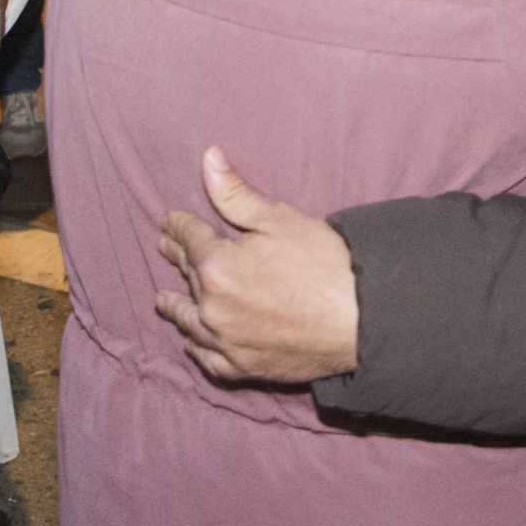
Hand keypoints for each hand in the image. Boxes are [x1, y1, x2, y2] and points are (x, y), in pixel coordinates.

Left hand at [153, 148, 360, 385]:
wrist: (361, 319)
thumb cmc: (324, 264)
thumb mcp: (279, 219)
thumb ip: (235, 194)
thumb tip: (208, 158)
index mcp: (218, 267)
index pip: (189, 238)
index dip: (179, 225)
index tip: (170, 220)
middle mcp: (213, 307)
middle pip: (188, 276)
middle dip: (177, 258)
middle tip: (165, 248)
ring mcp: (226, 341)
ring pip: (189, 321)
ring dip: (176, 306)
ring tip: (163, 299)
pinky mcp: (242, 367)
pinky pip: (206, 358)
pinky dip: (195, 346)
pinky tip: (191, 340)